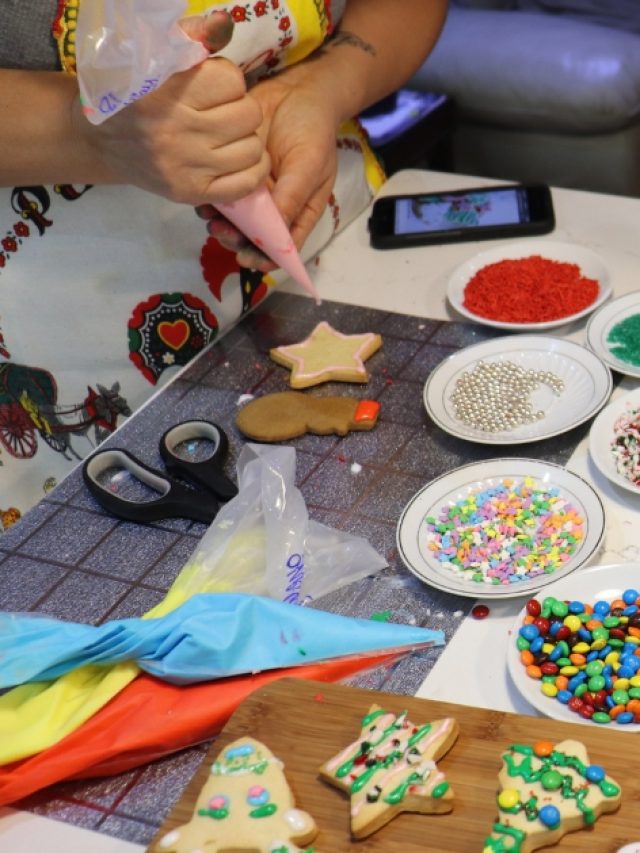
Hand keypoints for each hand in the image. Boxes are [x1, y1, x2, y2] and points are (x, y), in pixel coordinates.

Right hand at [72, 12, 270, 205]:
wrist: (99, 140)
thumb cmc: (129, 90)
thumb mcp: (150, 52)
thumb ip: (192, 36)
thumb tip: (226, 24)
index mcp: (166, 94)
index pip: (231, 81)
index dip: (227, 79)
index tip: (213, 84)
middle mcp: (176, 133)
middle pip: (248, 115)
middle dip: (240, 107)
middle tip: (223, 110)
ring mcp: (185, 168)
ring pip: (252, 148)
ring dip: (246, 137)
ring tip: (228, 133)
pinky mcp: (191, 193)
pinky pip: (246, 183)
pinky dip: (253, 169)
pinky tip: (239, 156)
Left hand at [199, 70, 339, 270]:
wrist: (298, 90)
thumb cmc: (313, 130)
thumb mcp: (309, 165)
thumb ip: (292, 198)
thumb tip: (274, 234)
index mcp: (298, 212)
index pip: (281, 246)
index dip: (264, 258)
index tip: (247, 260)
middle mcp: (274, 207)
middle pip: (253, 237)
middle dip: (236, 241)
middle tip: (222, 234)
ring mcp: (253, 190)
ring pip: (234, 220)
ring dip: (221, 225)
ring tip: (211, 219)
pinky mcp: (234, 171)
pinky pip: (220, 193)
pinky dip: (211, 200)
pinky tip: (203, 200)